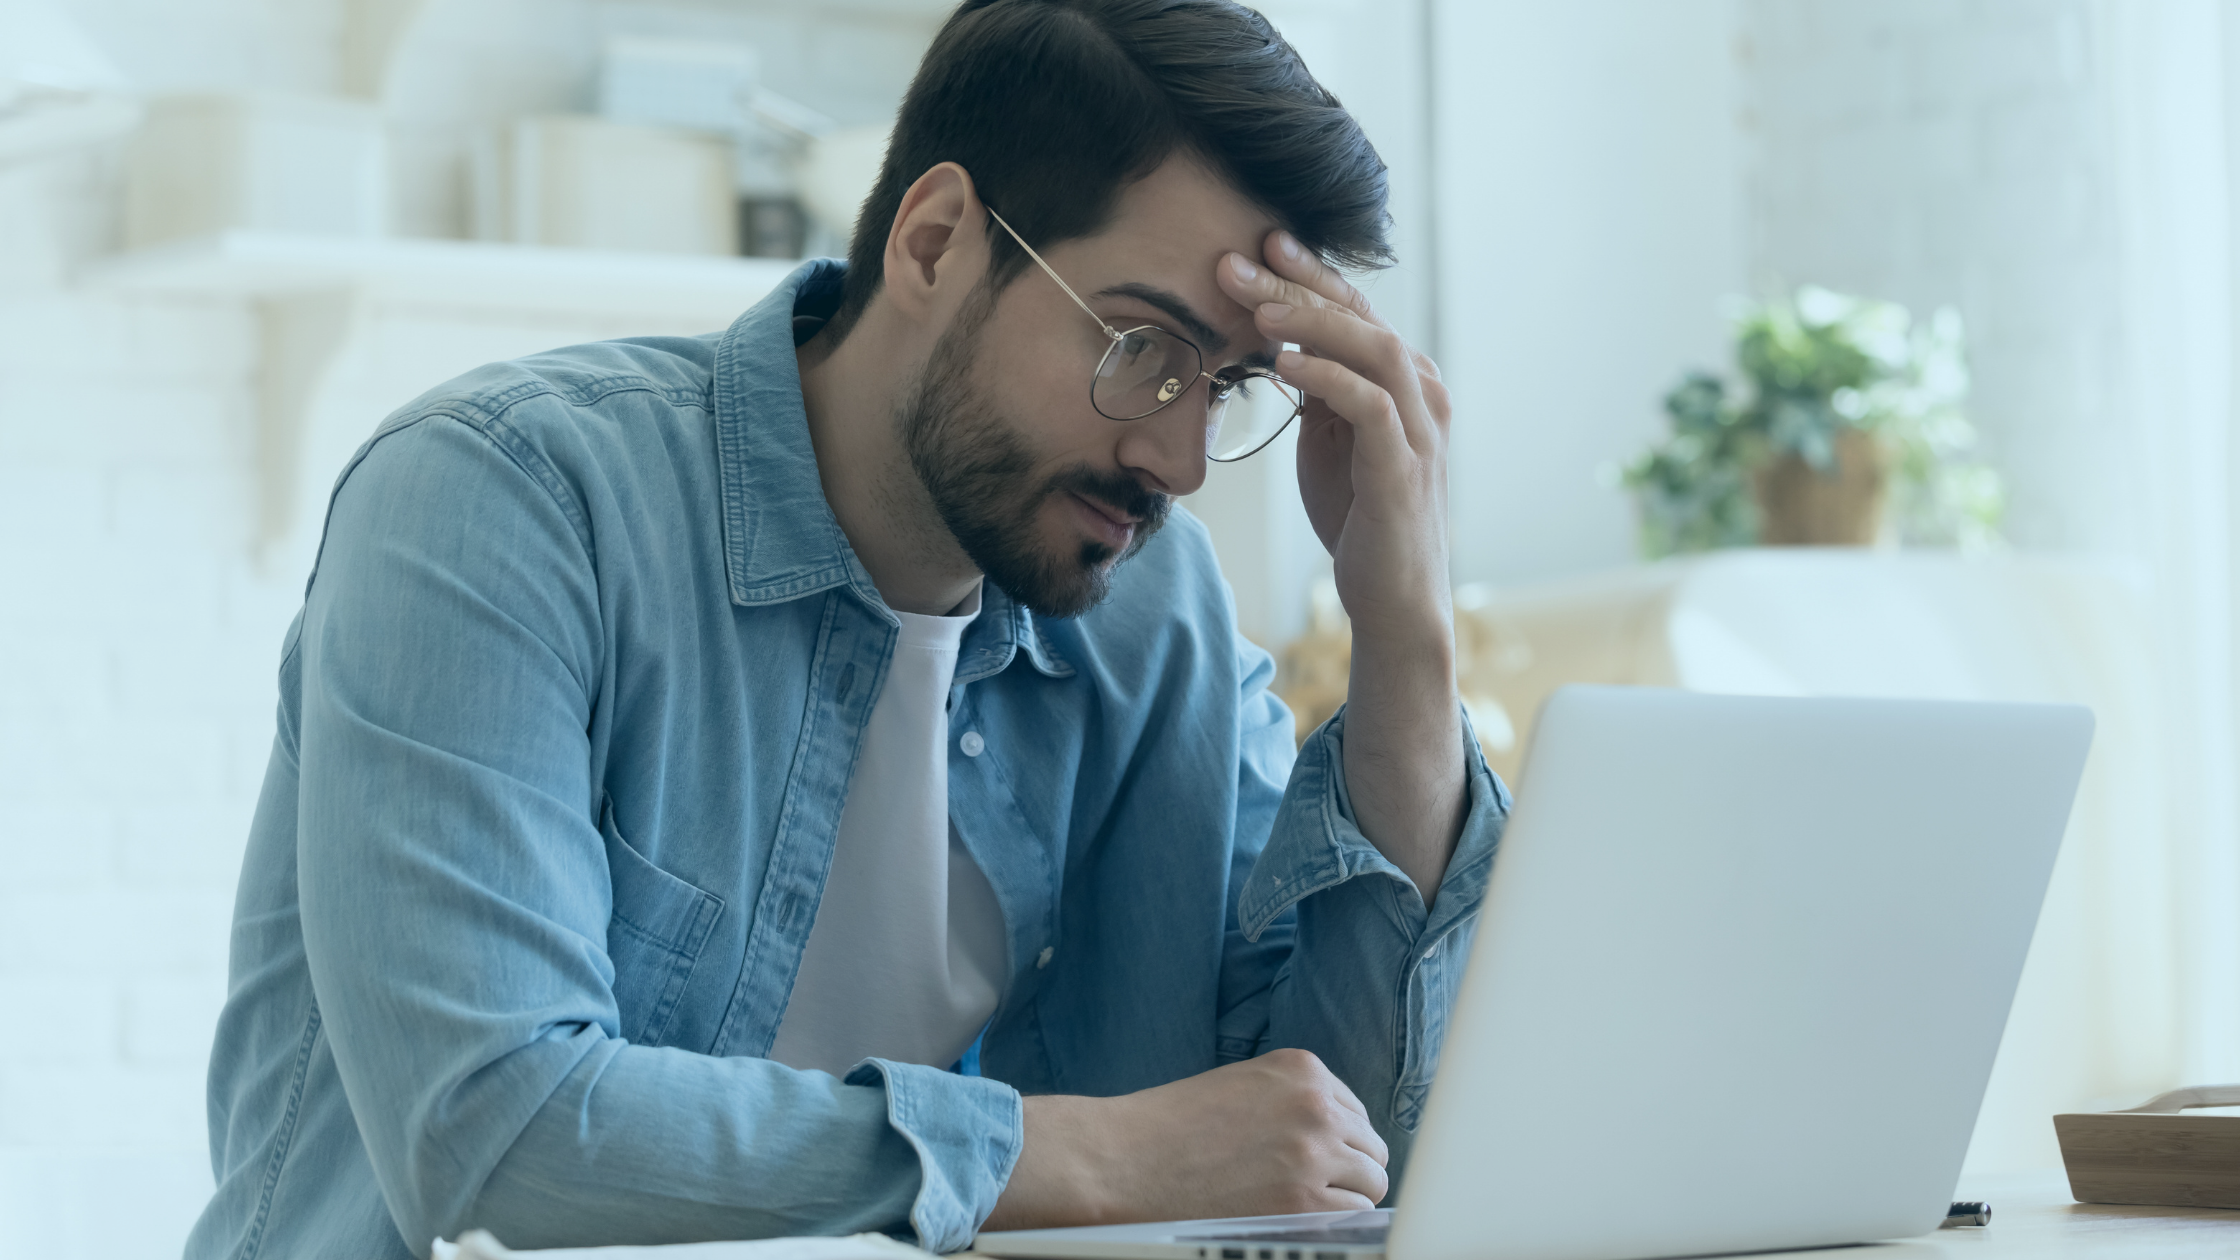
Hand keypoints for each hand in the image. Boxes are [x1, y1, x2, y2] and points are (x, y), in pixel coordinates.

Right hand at [983, 1049, 1388, 1229]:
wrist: (1122, 1160)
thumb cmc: (1170, 1127)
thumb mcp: (1240, 1087)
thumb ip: (1290, 1102)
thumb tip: (1336, 1139)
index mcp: (1302, 1069)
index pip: (1354, 1111)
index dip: (1337, 1142)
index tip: (1313, 1161)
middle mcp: (1317, 1105)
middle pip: (1371, 1147)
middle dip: (1346, 1170)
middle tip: (1308, 1189)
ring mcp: (1314, 1152)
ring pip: (1371, 1184)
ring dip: (1343, 1199)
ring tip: (1297, 1207)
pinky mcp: (1303, 1201)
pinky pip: (1353, 1218)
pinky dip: (1332, 1224)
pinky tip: (1294, 1221)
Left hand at [1215, 232, 1451, 645]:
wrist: (1391, 595)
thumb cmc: (1359, 515)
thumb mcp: (1330, 439)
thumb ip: (1318, 390)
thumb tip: (1278, 345)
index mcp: (1402, 379)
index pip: (1354, 310)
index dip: (1308, 275)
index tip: (1258, 245)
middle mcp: (1421, 392)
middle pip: (1360, 317)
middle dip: (1296, 285)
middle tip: (1236, 263)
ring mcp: (1419, 427)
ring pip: (1372, 348)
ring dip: (1312, 323)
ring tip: (1259, 307)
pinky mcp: (1403, 466)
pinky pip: (1370, 405)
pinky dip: (1327, 377)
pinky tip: (1283, 364)